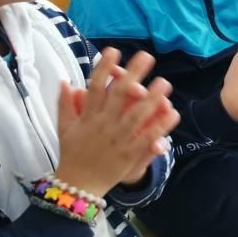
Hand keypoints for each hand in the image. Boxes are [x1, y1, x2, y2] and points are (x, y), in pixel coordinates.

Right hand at [56, 48, 179, 194]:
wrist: (78, 186)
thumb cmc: (72, 154)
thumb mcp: (65, 128)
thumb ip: (65, 104)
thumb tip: (65, 80)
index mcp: (88, 117)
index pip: (95, 87)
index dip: (103, 68)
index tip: (112, 51)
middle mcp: (103, 125)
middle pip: (119, 96)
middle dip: (133, 74)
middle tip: (146, 57)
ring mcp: (117, 140)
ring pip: (136, 115)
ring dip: (151, 98)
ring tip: (164, 81)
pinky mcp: (129, 154)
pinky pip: (147, 138)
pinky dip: (160, 126)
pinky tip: (172, 113)